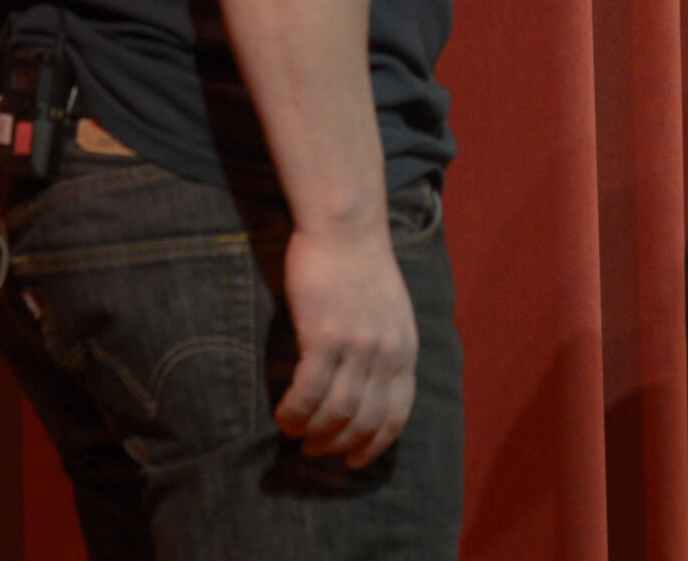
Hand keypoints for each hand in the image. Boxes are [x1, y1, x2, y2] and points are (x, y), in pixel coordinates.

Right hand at [274, 224, 417, 468]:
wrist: (346, 228)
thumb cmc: (362, 266)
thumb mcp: (392, 311)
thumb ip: (386, 347)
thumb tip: (369, 385)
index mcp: (406, 349)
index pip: (397, 414)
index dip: (374, 444)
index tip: (354, 460)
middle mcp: (387, 354)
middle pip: (365, 421)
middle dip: (337, 445)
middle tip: (313, 448)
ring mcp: (358, 347)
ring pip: (336, 414)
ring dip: (312, 432)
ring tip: (294, 431)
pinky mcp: (325, 337)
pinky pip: (309, 393)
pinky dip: (295, 412)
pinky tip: (282, 414)